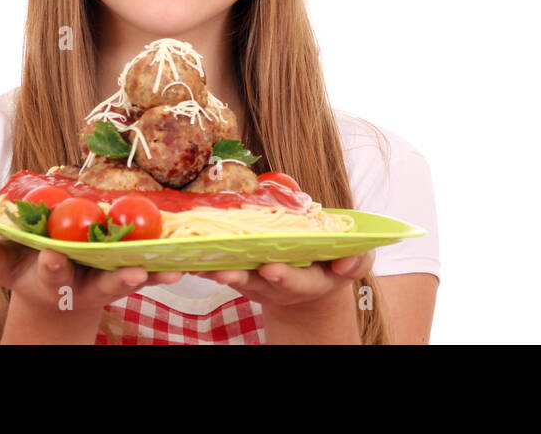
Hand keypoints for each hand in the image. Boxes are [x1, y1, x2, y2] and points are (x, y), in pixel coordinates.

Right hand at [0, 220, 184, 317]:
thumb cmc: (22, 266)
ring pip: (132, 281)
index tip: (53, 256)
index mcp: (53, 278)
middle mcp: (85, 284)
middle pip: (102, 286)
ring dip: (151, 277)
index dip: (53, 266)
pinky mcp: (130, 272)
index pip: (53, 273)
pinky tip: (180, 264)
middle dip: (115, 281)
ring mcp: (109, 280)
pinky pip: (151, 271)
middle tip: (130, 274)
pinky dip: (165, 269)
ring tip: (168, 271)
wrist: (52, 288)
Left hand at [205, 252, 373, 312]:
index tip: (270, 268)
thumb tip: (349, 259)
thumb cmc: (331, 263)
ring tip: (199, 264)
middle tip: (226, 272)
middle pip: (257, 284)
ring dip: (216, 271)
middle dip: (242, 278)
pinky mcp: (238, 274)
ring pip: (234, 277)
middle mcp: (278, 285)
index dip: (284, 276)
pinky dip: (201, 264)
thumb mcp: (351, 261)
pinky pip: (217, 268)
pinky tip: (185, 256)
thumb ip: (355, 260)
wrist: (309, 279)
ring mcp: (256, 281)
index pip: (297, 280)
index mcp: (308, 281)